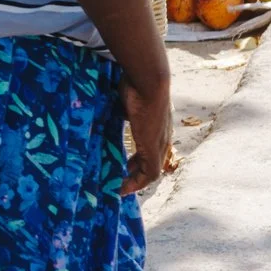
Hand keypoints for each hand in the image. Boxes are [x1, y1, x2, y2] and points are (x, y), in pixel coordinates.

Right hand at [120, 71, 171, 196]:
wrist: (149, 82)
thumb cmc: (136, 83)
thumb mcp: (127, 99)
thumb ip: (121, 108)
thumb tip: (108, 108)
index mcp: (156, 125)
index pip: (150, 148)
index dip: (137, 159)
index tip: (123, 166)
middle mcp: (162, 138)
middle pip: (152, 163)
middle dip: (136, 174)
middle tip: (121, 181)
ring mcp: (160, 145)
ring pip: (151, 171)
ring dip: (136, 182)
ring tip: (121, 189)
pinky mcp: (154, 150)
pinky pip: (149, 174)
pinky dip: (137, 183)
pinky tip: (123, 188)